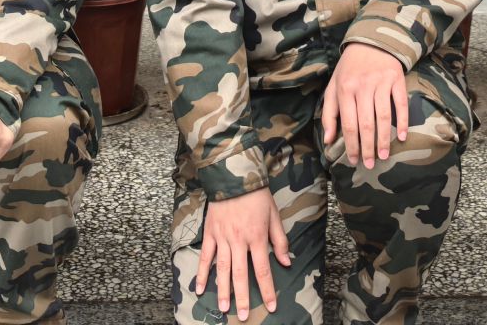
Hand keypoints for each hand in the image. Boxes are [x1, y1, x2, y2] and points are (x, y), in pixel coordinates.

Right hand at [196, 186, 289, 321]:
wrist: (234, 176)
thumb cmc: (257, 196)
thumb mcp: (274, 215)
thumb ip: (280, 240)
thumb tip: (286, 262)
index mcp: (257, 237)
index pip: (263, 269)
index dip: (266, 290)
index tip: (270, 306)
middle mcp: (239, 240)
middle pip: (240, 274)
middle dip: (242, 297)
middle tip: (244, 316)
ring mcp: (222, 238)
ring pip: (222, 269)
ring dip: (222, 290)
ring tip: (223, 309)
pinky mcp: (210, 233)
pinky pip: (205, 256)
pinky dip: (202, 273)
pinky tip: (199, 288)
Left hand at [321, 42, 407, 168]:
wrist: (371, 42)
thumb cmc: (349, 69)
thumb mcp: (334, 87)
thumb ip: (329, 113)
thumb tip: (328, 140)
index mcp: (345, 89)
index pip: (348, 124)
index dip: (351, 144)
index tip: (354, 160)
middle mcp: (362, 86)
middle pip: (365, 123)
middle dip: (367, 147)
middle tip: (369, 164)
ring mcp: (380, 82)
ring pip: (383, 116)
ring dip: (383, 139)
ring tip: (383, 156)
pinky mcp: (396, 79)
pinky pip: (401, 103)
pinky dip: (401, 121)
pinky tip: (401, 137)